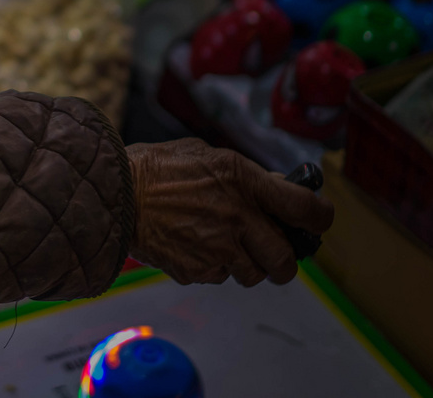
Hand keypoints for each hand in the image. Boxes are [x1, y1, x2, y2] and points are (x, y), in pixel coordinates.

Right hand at [126, 138, 333, 286]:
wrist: (113, 195)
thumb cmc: (154, 168)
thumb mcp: (205, 155)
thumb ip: (245, 174)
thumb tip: (277, 186)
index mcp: (243, 180)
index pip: (305, 207)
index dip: (319, 217)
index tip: (317, 220)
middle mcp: (238, 217)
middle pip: (285, 259)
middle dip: (283, 260)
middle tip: (273, 252)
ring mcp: (219, 248)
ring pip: (253, 274)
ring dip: (245, 264)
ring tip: (220, 244)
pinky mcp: (198, 271)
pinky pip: (219, 277)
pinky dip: (212, 267)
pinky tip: (191, 246)